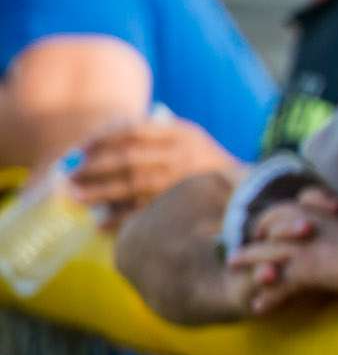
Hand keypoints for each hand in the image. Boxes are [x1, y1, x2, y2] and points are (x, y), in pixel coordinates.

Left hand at [69, 117, 236, 222]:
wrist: (249, 189)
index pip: (133, 130)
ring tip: (76, 198)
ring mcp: (182, 182)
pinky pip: (146, 211)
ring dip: (100, 192)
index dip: (103, 137)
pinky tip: (101, 224)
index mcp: (182, 133)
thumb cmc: (206, 161)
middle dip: (94, 166)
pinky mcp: (183, 206)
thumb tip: (103, 142)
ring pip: (132, 185)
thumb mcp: (189, 137)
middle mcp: (182, 155)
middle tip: (71, 174)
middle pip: (128, 158)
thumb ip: (154, 133)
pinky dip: (121, 219)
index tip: (82, 146)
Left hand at [226, 196, 337, 314]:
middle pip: (267, 227)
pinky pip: (278, 284)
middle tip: (238, 253)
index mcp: (322, 211)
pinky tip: (258, 308)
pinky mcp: (308, 270)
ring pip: (265, 255)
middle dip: (252, 240)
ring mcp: (305, 248)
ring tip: (233, 271)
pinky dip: (267, 297)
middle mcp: (308, 225)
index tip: (264, 230)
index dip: (272, 220)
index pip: (286, 209)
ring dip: (247, 263)